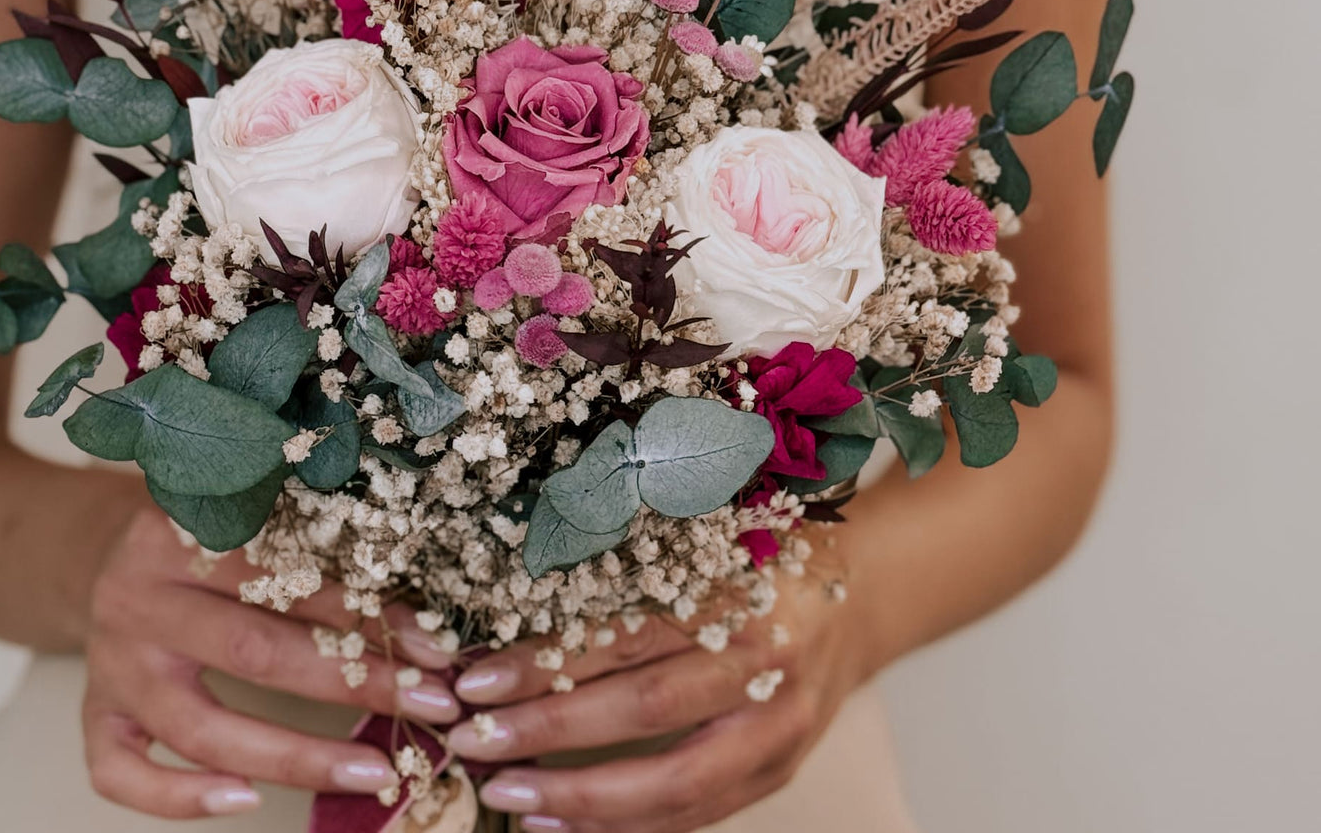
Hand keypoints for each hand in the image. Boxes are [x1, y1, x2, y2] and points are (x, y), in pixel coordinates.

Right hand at [82, 506, 459, 818]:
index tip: (434, 650)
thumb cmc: (206, 538)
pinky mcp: (92, 712)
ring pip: (200, 726)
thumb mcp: (253, 518)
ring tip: (373, 773)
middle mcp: (138, 596)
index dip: (366, 616)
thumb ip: (316, 548)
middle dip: (353, 685)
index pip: (286, 578)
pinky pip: (120, 773)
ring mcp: (110, 661)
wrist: (105, 551)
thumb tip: (418, 622)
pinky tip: (244, 801)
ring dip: (295, 758)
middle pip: (254, 652)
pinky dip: (178, 797)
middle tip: (429, 709)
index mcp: (180, 530)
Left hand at [443, 547, 866, 832]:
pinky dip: (628, 827)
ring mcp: (780, 725)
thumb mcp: (705, 534)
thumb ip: (632, 560)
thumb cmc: (763, 555)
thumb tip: (512, 591)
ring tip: (510, 795)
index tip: (477, 679)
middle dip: (550, 733)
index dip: (548, 661)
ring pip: (673, 781)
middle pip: (645, 710)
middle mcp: (766, 660)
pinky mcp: (779, 769)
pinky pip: (697, 814)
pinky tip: (565, 824)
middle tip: (476, 742)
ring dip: (582, 799)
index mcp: (739, 586)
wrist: (860, 599)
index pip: (626, 633)